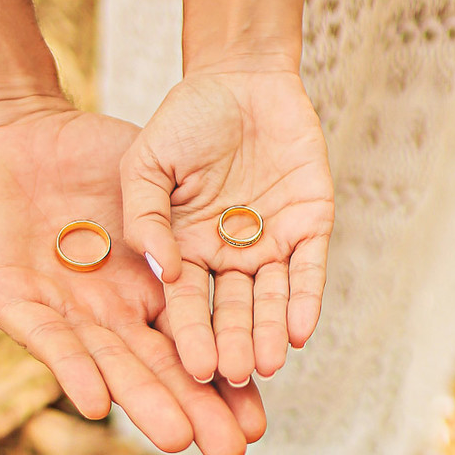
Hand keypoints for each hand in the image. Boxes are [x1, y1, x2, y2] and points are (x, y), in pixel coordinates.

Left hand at [0, 100, 264, 454]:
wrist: (10, 131)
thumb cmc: (86, 153)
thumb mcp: (151, 188)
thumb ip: (179, 233)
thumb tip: (235, 269)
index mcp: (141, 292)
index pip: (188, 346)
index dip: (221, 385)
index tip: (258, 422)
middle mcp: (103, 312)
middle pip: (154, 368)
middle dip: (191, 410)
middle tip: (232, 453)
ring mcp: (57, 310)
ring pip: (105, 363)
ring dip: (140, 401)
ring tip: (178, 439)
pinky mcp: (6, 299)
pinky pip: (44, 337)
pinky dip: (71, 368)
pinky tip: (97, 402)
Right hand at [120, 65, 333, 386]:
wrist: (240, 78)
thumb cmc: (185, 119)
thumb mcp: (146, 162)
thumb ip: (146, 214)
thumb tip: (163, 271)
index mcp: (185, 250)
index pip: (187, 304)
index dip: (191, 336)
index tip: (193, 368)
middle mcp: (228, 258)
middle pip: (232, 312)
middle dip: (233, 344)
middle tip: (231, 377)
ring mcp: (270, 244)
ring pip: (272, 300)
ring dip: (269, 333)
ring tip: (266, 365)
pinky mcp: (309, 226)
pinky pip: (309, 271)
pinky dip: (305, 301)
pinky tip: (300, 332)